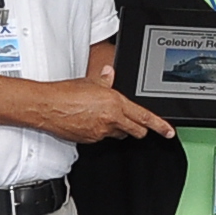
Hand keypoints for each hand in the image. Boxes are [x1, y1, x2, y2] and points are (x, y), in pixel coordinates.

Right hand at [31, 76, 173, 142]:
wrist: (46, 105)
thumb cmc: (65, 92)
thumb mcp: (90, 81)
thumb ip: (104, 80)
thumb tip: (109, 74)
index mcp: (115, 104)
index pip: (145, 117)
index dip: (160, 126)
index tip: (169, 132)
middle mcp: (111, 120)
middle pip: (136, 131)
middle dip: (139, 128)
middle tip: (137, 124)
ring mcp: (100, 132)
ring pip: (119, 134)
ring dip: (118, 129)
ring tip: (105, 118)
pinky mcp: (89, 140)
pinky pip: (102, 138)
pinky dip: (101, 132)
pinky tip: (90, 122)